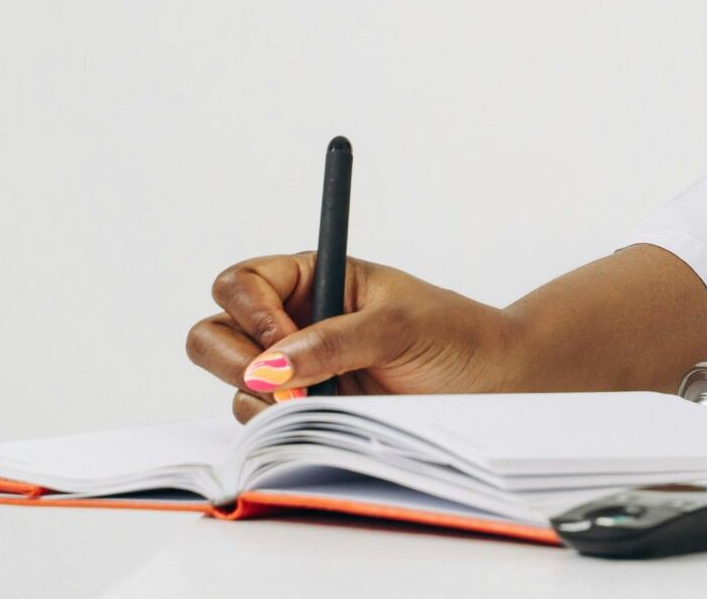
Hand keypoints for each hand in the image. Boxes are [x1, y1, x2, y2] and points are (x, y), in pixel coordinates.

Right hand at [185, 253, 526, 422]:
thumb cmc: (456, 337)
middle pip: (213, 333)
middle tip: (279, 387)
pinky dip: (278, 428)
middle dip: (232, 361)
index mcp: (312, 278)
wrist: (493, 386)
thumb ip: (335, 341)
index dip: (250, 312)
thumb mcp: (400, 326)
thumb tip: (271, 366)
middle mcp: (292, 322)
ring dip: (263, 399)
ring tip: (324, 401)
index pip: (242, 284)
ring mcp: (294, 371)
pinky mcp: (304, 413)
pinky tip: (326, 420)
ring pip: (232, 383)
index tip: (279, 341)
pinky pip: (260, 423)